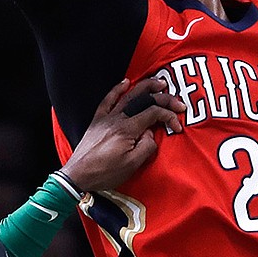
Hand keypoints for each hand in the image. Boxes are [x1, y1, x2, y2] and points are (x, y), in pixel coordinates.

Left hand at [60, 77, 185, 194]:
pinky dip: (117, 89)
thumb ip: (146, 147)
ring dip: (144, 87)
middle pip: (143, 100)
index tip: (178, 125)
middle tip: (177, 101)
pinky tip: (125, 82)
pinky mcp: (98, 119)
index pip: (153, 114)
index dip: (168, 116)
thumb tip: (151, 133)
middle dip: (163, 98)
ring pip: (128, 96)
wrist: (79, 174)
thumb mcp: (132, 165)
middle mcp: (117, 118)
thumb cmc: (106, 172)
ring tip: (159, 83)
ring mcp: (107, 117)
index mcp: (127, 129)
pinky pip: (108, 99)